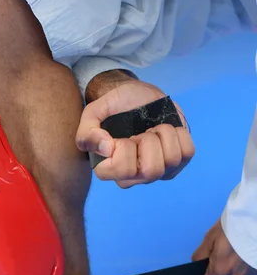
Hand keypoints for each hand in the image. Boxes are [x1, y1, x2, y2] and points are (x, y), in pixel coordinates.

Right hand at [76, 79, 194, 188]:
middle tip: (140, 133)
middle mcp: (135, 177)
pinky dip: (179, 135)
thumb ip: (87, 132)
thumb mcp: (94, 112)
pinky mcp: (178, 162)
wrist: (137, 96)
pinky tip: (165, 131)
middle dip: (148, 141)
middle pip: (151, 170)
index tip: (121, 137)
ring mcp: (158, 172)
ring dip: (163, 135)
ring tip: (152, 129)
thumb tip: (106, 149)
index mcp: (111, 170)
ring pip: (172, 161)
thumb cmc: (116, 106)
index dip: (124, 150)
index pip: (122, 172)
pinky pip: (187, 153)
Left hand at [192, 220, 256, 274]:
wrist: (254, 220)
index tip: (208, 266)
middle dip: (222, 270)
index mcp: (220, 271)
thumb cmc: (230, 229)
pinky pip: (248, 270)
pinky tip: (246, 250)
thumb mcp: (209, 238)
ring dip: (235, 267)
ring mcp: (250, 274)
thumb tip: (198, 263)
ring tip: (237, 249)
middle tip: (223, 252)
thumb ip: (200, 255)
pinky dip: (246, 263)